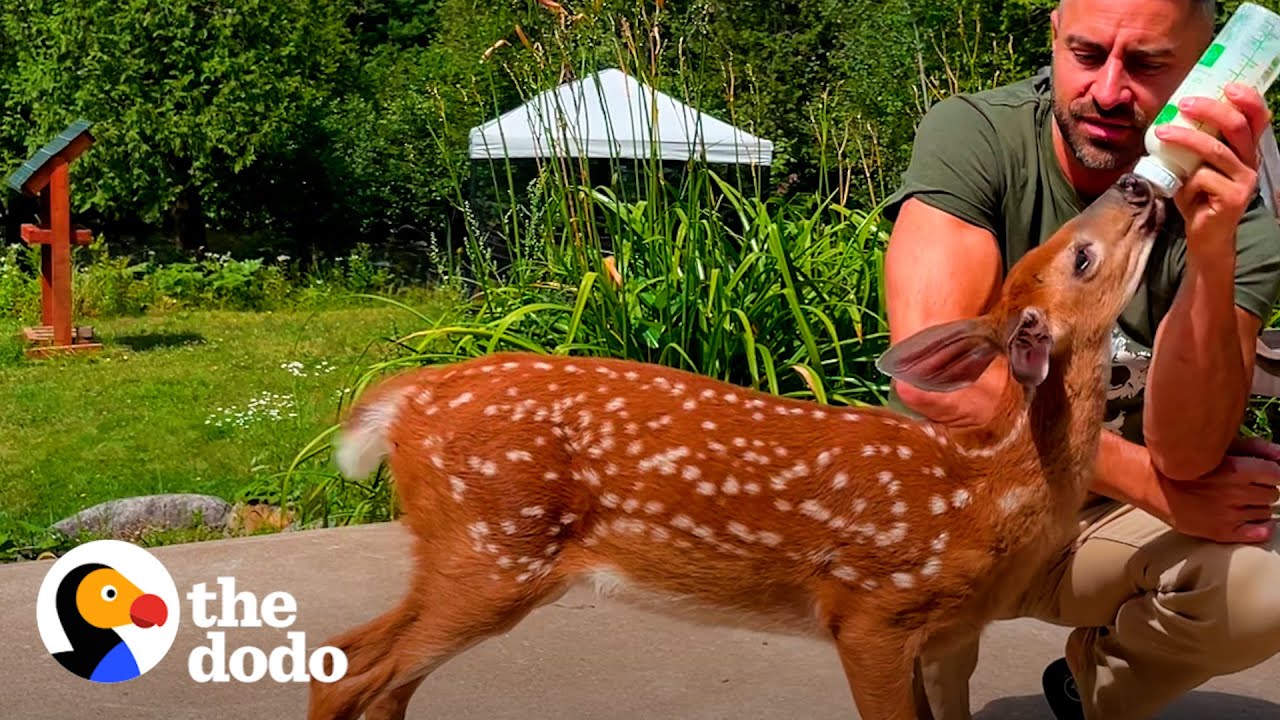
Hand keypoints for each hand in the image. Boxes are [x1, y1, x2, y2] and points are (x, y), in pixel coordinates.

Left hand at [1152, 83, 1271, 257]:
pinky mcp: (1234, 197)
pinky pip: (1204, 178)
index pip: (1258, 118)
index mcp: (1246, 150)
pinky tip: (1181, 190)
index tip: (1227, 85)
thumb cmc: (1198, 197)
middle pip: (1237, 126)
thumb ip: (1195, 145)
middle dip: (1210, 109)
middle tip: (1183, 103)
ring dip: (1185, 138)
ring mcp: (1245, 180)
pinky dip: (1185, 181)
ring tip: (1161, 132)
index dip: (1248, 99)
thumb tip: (1171, 116)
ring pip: (1215, 149)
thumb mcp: (1196, 165)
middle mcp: (1251, 162)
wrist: (1204, 235)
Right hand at [1158, 436, 1279, 543]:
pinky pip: (1258, 534)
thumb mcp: (1218, 449)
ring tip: (1241, 502)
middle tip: (1247, 488)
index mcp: (1237, 470)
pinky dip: (1261, 528)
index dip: (1270, 474)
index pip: (1277, 475)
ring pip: (1265, 512)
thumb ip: (1255, 448)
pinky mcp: (1222, 532)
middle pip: (1272, 494)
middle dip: (1263, 490)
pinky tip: (1252, 521)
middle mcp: (1236, 493)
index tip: (1262, 474)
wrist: (1155, 487)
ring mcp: (1230, 514)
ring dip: (1258, 507)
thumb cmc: (1186, 466)